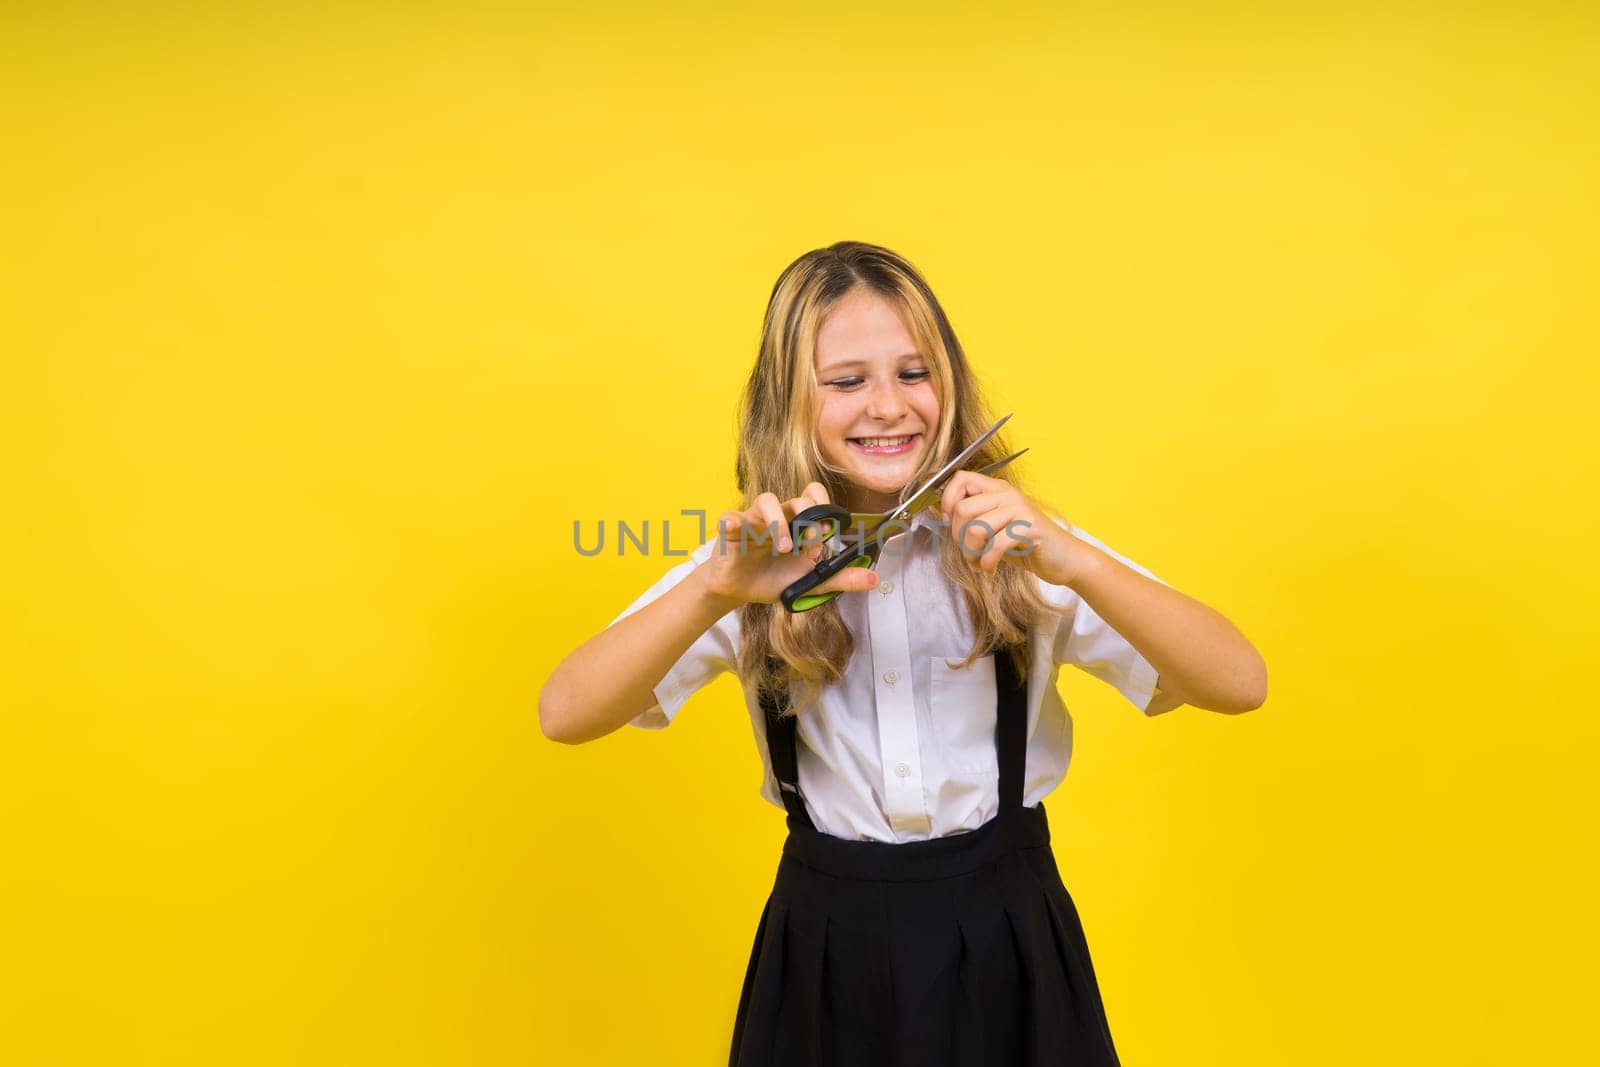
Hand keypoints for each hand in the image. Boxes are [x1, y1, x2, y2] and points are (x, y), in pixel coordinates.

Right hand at [698, 483, 880, 605]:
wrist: (740, 590)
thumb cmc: (774, 578)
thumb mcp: (809, 581)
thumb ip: (840, 579)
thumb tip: (874, 579)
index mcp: (799, 523)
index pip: (814, 496)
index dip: (824, 504)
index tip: (828, 529)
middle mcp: (779, 516)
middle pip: (795, 499)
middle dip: (807, 517)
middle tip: (810, 542)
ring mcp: (754, 520)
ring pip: (765, 500)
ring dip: (778, 522)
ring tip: (784, 548)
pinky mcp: (731, 529)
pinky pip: (730, 517)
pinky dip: (733, 521)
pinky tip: (736, 529)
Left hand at [937, 471, 1088, 585]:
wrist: (1064, 559)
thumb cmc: (1026, 545)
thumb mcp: (994, 529)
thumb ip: (972, 520)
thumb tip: (941, 514)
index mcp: (997, 489)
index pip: (960, 478)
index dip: (947, 500)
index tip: (947, 522)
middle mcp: (1007, 494)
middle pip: (963, 508)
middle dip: (958, 538)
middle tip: (968, 553)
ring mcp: (1019, 509)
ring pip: (975, 528)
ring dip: (971, 554)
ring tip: (978, 564)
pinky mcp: (1029, 527)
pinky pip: (995, 545)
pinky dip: (987, 563)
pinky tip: (990, 570)